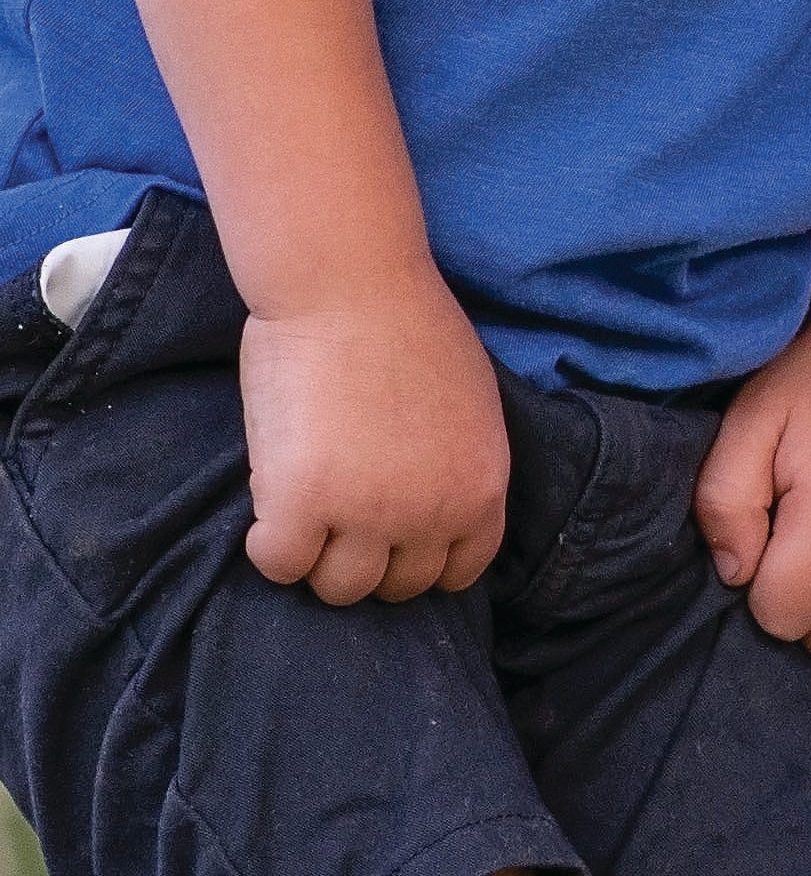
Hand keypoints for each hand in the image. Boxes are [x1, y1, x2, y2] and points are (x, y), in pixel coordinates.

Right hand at [238, 268, 509, 602]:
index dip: (419, 560)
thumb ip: (452, 465)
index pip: (459, 570)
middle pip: (397, 587)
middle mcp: (432, 514)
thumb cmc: (407, 326)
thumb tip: (427, 497)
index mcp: (480, 490)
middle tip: (335, 524)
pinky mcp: (301, 504)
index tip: (389, 542)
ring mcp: (367, 515)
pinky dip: (268, 551)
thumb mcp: (468, 408)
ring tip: (301, 519)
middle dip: (366, 561)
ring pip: (340, 588)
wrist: (349, 287)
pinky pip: (280, 565)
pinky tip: (265, 517)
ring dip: (317, 561)